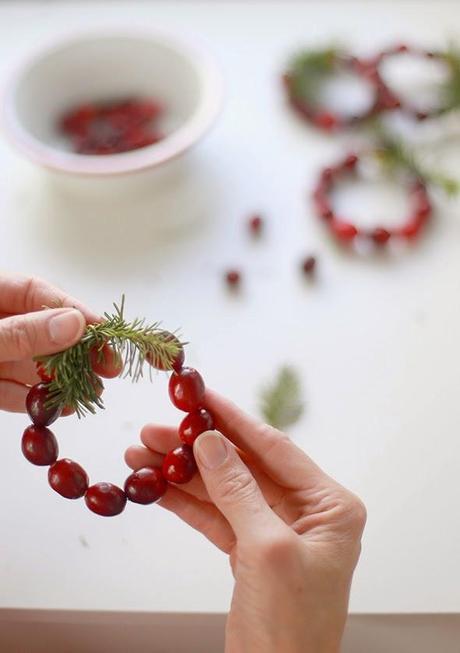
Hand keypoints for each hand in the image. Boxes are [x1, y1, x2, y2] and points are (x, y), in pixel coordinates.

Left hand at [0, 273, 112, 413]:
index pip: (34, 291)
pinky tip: (57, 406)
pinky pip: (9, 388)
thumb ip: (22, 333)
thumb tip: (74, 324)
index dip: (71, 308)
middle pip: (38, 328)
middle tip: (108, 365)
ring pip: (27, 362)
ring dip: (60, 378)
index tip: (102, 329)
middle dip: (74, 349)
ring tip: (90, 392)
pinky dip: (32, 398)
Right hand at [126, 390, 365, 652]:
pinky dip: (185, 501)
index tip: (201, 396)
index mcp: (330, 505)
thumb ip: (238, 491)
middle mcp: (307, 512)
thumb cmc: (291, 629)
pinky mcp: (250, 552)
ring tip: (142, 454)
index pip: (275, 448)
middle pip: (244, 466)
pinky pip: (215, 516)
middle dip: (197, 448)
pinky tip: (156, 486)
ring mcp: (276, 531)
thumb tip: (209, 441)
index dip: (233, 419)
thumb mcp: (266, 550)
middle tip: (156, 430)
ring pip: (224, 489)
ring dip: (183, 473)